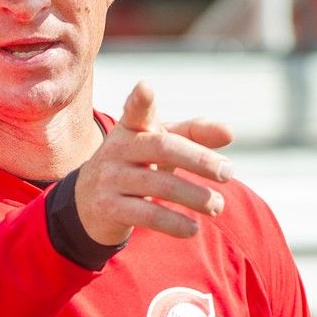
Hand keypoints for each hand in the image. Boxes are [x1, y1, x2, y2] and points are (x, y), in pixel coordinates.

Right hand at [75, 81, 233, 244]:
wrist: (88, 202)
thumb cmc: (136, 165)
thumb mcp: (160, 145)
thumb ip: (194, 134)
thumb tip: (228, 133)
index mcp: (131, 127)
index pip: (136, 110)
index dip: (140, 100)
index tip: (145, 88)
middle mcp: (118, 148)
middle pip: (163, 148)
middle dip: (199, 160)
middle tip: (229, 173)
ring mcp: (111, 178)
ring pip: (160, 186)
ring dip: (195, 197)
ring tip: (217, 206)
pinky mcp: (108, 207)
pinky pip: (147, 215)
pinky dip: (174, 223)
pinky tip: (192, 229)